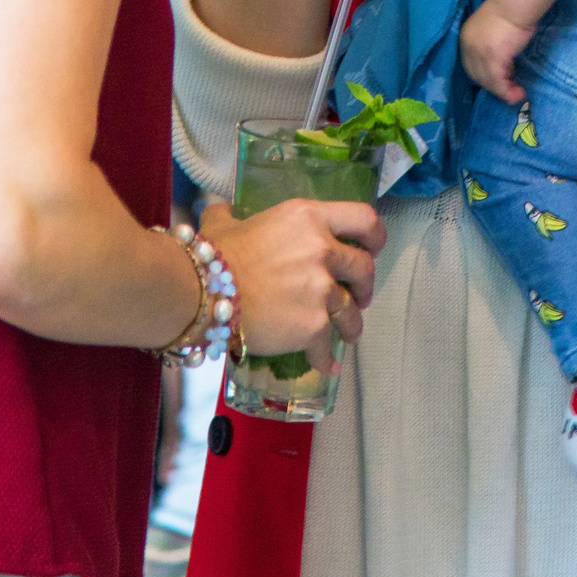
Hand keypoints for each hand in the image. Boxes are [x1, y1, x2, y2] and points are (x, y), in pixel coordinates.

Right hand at [203, 197, 386, 363]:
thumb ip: (232, 215)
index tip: (373, 248)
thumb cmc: (211, 257)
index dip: (375, 235)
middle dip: (365, 285)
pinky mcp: (312, 325)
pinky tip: (325, 365)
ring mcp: (320, 288)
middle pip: (364, 267)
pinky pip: (327, 345)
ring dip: (352, 324)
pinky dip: (325, 358)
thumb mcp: (223, 224)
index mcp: (308, 218)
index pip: (363, 218)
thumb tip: (223, 211)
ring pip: (352, 310)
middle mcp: (321, 249)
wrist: (201, 294)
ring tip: (347, 334)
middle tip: (358, 295)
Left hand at [459, 0, 534, 103]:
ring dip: (503, 92)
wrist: (515, 2)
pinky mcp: (493, 59)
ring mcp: (479, 53)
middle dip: (494, 85)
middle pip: (477, 75)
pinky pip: (499, 82)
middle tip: (511, 88)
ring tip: (517, 94)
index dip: (485, 74)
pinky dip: (508, 91)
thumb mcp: (495, 28)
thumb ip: (493, 44)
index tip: (503, 77)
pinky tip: (519, 93)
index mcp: (466, 37)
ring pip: (488, 81)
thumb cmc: (510, 10)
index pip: (471, 64)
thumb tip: (505, 61)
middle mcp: (468, 47)